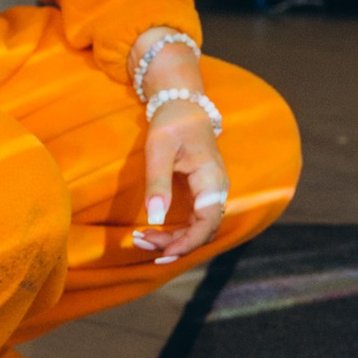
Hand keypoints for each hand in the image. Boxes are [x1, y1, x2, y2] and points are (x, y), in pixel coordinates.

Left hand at [132, 48, 229, 258]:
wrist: (182, 104)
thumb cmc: (172, 123)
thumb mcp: (159, 150)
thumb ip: (158, 184)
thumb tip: (155, 219)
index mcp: (212, 180)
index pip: (207, 223)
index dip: (187, 243)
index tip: (162, 253)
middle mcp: (217, 190)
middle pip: (203, 230)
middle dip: (174, 244)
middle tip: (140, 243)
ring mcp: (211, 193)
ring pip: (198, 228)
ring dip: (174, 239)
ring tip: (142, 239)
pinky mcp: (202, 193)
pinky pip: (194, 220)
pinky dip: (176, 230)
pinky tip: (154, 232)